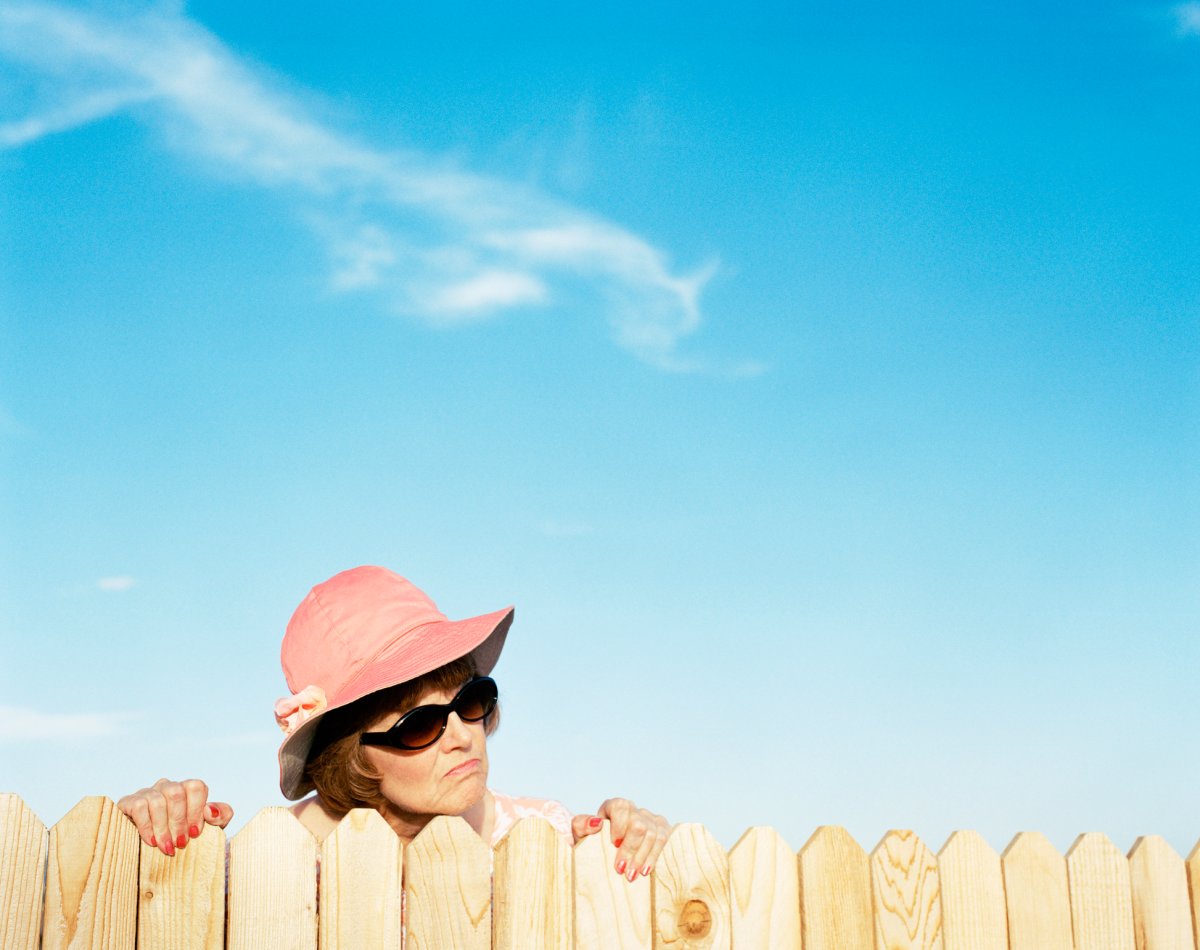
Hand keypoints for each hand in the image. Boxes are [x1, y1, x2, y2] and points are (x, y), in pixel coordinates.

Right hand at [116, 778, 232, 855]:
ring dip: (163, 828)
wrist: (151, 852)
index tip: (195, 833)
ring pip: (158, 801)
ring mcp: (147, 792)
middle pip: (176, 793)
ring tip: (167, 847)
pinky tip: (151, 841)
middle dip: (179, 822)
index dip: (197, 811)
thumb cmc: (184, 837)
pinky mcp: (129, 802)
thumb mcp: (209, 829)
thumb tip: (211, 809)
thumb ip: (221, 816)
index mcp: (187, 789)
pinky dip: (147, 826)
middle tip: (180, 843)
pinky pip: (139, 806)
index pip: (196, 786)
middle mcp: (167, 786)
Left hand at [572, 798, 669, 880]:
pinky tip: (645, 870)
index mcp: (615, 806)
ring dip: (641, 857)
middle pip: (638, 824)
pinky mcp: (661, 828)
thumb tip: (597, 822)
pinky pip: (663, 839)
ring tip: (631, 875)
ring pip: (652, 834)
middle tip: (621, 869)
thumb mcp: (580, 833)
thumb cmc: (592, 841)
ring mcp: (650, 818)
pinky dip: (654, 857)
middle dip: (630, 849)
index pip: (620, 808)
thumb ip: (581, 824)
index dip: (618, 827)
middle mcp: (634, 809)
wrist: (603, 851)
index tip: (613, 845)